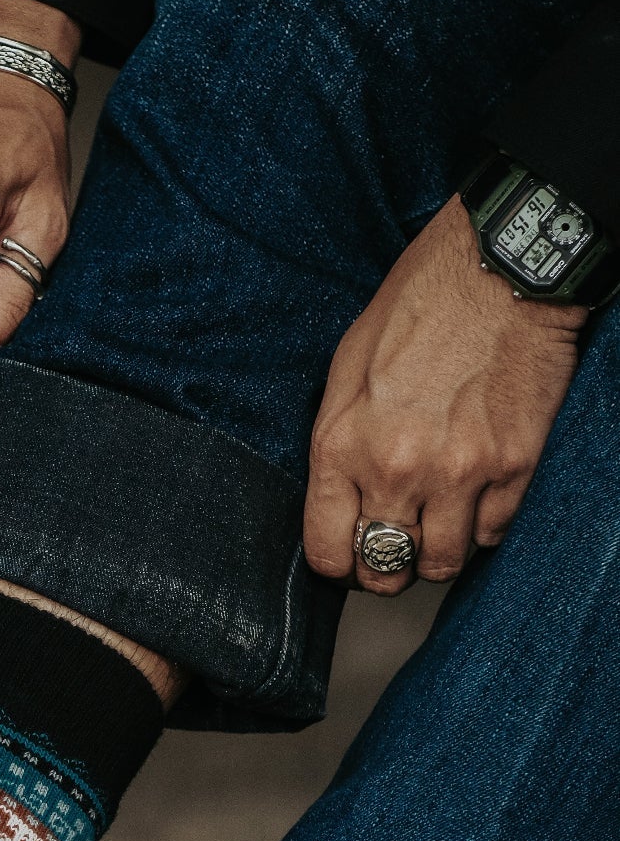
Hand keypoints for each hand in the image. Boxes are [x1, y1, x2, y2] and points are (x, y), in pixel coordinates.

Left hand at [304, 194, 587, 593]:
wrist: (501, 271)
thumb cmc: (420, 305)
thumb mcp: (348, 368)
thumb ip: (340, 441)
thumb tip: (338, 495)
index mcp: (342, 445)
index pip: (327, 550)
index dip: (337, 562)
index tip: (348, 555)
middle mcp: (397, 469)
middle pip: (384, 569)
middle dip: (385, 568)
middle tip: (393, 549)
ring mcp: (460, 473)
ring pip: (443, 564)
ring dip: (436, 554)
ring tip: (436, 526)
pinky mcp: (513, 467)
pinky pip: (492, 535)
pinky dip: (482, 527)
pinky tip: (475, 498)